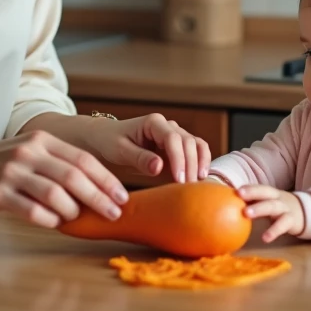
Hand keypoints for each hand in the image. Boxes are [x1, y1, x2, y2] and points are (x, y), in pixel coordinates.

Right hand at [0, 130, 128, 228]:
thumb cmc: (5, 162)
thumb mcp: (33, 151)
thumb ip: (60, 164)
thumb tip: (97, 189)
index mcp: (43, 139)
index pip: (83, 159)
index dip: (106, 179)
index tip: (122, 196)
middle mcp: (29, 152)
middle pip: (72, 176)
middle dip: (98, 196)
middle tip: (114, 212)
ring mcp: (12, 172)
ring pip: (52, 193)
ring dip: (72, 209)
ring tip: (80, 217)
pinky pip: (29, 209)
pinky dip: (47, 218)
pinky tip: (55, 223)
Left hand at [86, 113, 212, 184]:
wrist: (108, 139)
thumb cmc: (111, 142)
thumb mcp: (120, 151)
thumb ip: (139, 158)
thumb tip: (159, 166)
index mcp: (153, 123)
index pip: (172, 138)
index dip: (178, 158)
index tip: (179, 179)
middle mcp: (168, 126)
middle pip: (188, 141)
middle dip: (190, 164)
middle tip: (188, 187)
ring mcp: (175, 136)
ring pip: (196, 145)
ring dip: (200, 163)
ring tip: (198, 183)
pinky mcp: (178, 148)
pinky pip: (196, 151)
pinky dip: (202, 162)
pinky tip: (201, 178)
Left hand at [237, 184, 304, 241]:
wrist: (305, 213)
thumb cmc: (278, 209)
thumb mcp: (267, 204)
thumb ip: (251, 205)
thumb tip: (226, 210)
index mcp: (269, 193)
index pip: (258, 187)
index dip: (248, 187)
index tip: (234, 190)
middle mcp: (277, 198)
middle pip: (265, 192)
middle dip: (252, 192)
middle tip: (238, 195)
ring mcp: (285, 208)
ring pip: (273, 206)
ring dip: (260, 208)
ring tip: (246, 214)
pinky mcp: (292, 221)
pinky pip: (283, 224)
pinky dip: (274, 230)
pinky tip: (265, 238)